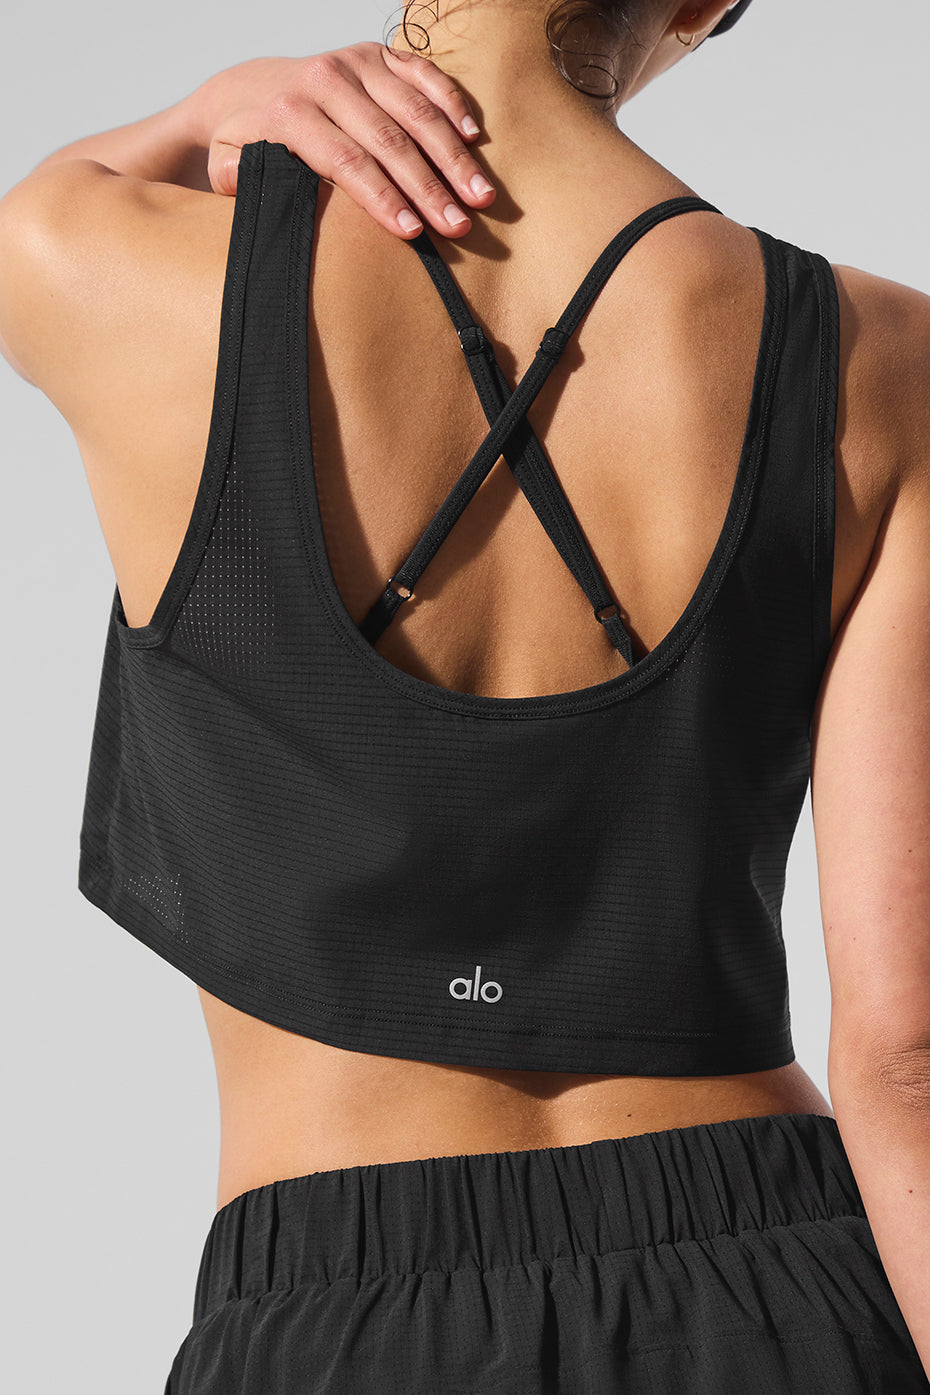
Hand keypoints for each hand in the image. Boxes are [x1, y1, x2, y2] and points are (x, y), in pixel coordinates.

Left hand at [202, 44, 493, 237]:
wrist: (250, 87)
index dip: (382, 197)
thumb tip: (244, 184)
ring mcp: (356, 63)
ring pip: (415, 110)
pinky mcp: (377, 54)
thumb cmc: (250, 140)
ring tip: (482, 195)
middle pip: (390, 140)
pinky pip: (423, 74)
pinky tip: (474, 138)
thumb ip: (235, 176)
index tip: (413, 231)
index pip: (347, 161)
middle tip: (459, 225)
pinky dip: (452, 103)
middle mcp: (327, 80)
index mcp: (293, 112)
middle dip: (430, 187)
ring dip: (453, 156)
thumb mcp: (230, 160)